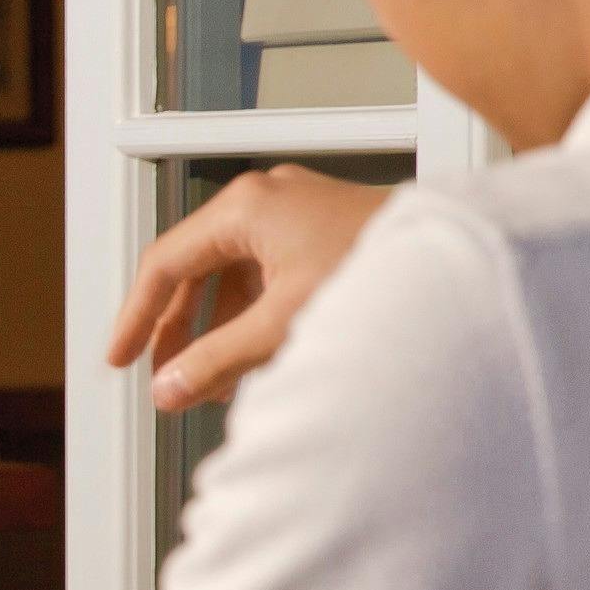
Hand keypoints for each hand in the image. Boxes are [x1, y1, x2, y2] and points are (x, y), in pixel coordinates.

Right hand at [106, 165, 390, 409]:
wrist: (468, 260)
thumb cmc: (384, 273)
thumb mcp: (284, 326)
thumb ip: (217, 362)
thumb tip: (169, 390)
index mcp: (246, 208)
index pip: (164, 263)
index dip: (137, 317)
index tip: (122, 357)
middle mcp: (268, 199)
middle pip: (197, 269)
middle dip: (180, 329)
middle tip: (166, 375)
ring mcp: (298, 211)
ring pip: (235, 274)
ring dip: (220, 327)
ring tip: (214, 378)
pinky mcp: (326, 230)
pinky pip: (269, 274)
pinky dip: (256, 315)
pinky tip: (261, 356)